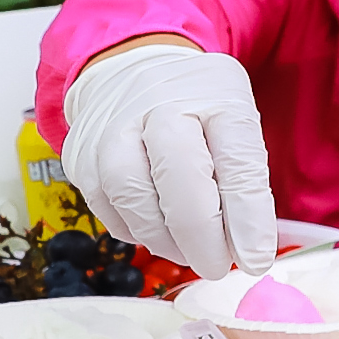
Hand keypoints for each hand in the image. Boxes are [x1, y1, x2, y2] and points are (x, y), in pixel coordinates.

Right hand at [61, 44, 276, 278]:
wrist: (127, 71)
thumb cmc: (195, 107)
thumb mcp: (235, 125)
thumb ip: (244, 180)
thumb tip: (249, 250)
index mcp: (215, 98)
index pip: (237, 163)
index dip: (248, 219)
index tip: (257, 258)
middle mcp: (159, 110)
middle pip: (181, 183)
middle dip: (203, 239)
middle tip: (219, 267)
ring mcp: (113, 133)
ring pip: (138, 204)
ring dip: (169, 243)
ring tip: (191, 251)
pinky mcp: (80, 159)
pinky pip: (110, 213)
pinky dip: (139, 233)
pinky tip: (159, 232)